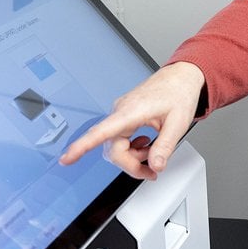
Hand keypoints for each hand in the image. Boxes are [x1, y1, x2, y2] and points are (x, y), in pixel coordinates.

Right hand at [59, 61, 204, 178]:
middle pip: (112, 149)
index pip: (101, 132)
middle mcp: (121, 111)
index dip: (81, 147)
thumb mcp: (178, 123)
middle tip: (151, 171)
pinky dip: (132, 147)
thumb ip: (165, 147)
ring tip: (153, 152)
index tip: (66, 158)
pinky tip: (146, 143)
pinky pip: (120, 138)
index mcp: (130, 111)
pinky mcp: (124, 115)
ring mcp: (121, 113)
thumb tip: (155, 165)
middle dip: (131, 164)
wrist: (181, 77)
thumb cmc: (178, 93)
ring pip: (116, 146)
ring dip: (133, 156)